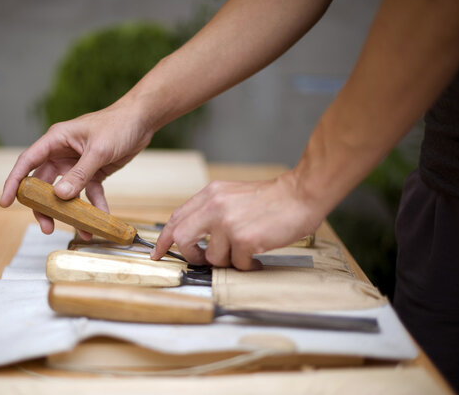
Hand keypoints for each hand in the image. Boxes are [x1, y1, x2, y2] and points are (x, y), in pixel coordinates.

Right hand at [0, 102, 152, 234]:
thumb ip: (80, 174)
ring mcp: (77, 164)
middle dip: (43, 206)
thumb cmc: (118, 124)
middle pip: (44, 183)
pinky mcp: (93, 172)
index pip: (27, 162)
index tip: (5, 202)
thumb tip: (60, 196)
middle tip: (47, 226)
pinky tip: (101, 220)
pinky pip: (89, 193)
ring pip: (66, 192)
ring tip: (79, 230)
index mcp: (56, 140)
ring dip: (70, 211)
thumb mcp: (98, 150)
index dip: (14, 183)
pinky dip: (94, 206)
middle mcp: (62, 152)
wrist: (142, 120)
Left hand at [151, 173, 322, 269]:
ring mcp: (228, 223)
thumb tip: (193, 237)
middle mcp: (214, 206)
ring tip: (243, 253)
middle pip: (181, 238)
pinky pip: (236, 264)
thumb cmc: (270, 199)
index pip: (176, 218)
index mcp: (210, 194)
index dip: (164, 239)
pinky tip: (257, 255)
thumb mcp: (232, 195)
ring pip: (212, 257)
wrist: (300, 194)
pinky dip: (246, 265)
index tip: (158, 253)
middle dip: (189, 255)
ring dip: (227, 261)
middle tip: (201, 261)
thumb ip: (211, 210)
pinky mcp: (245, 239)